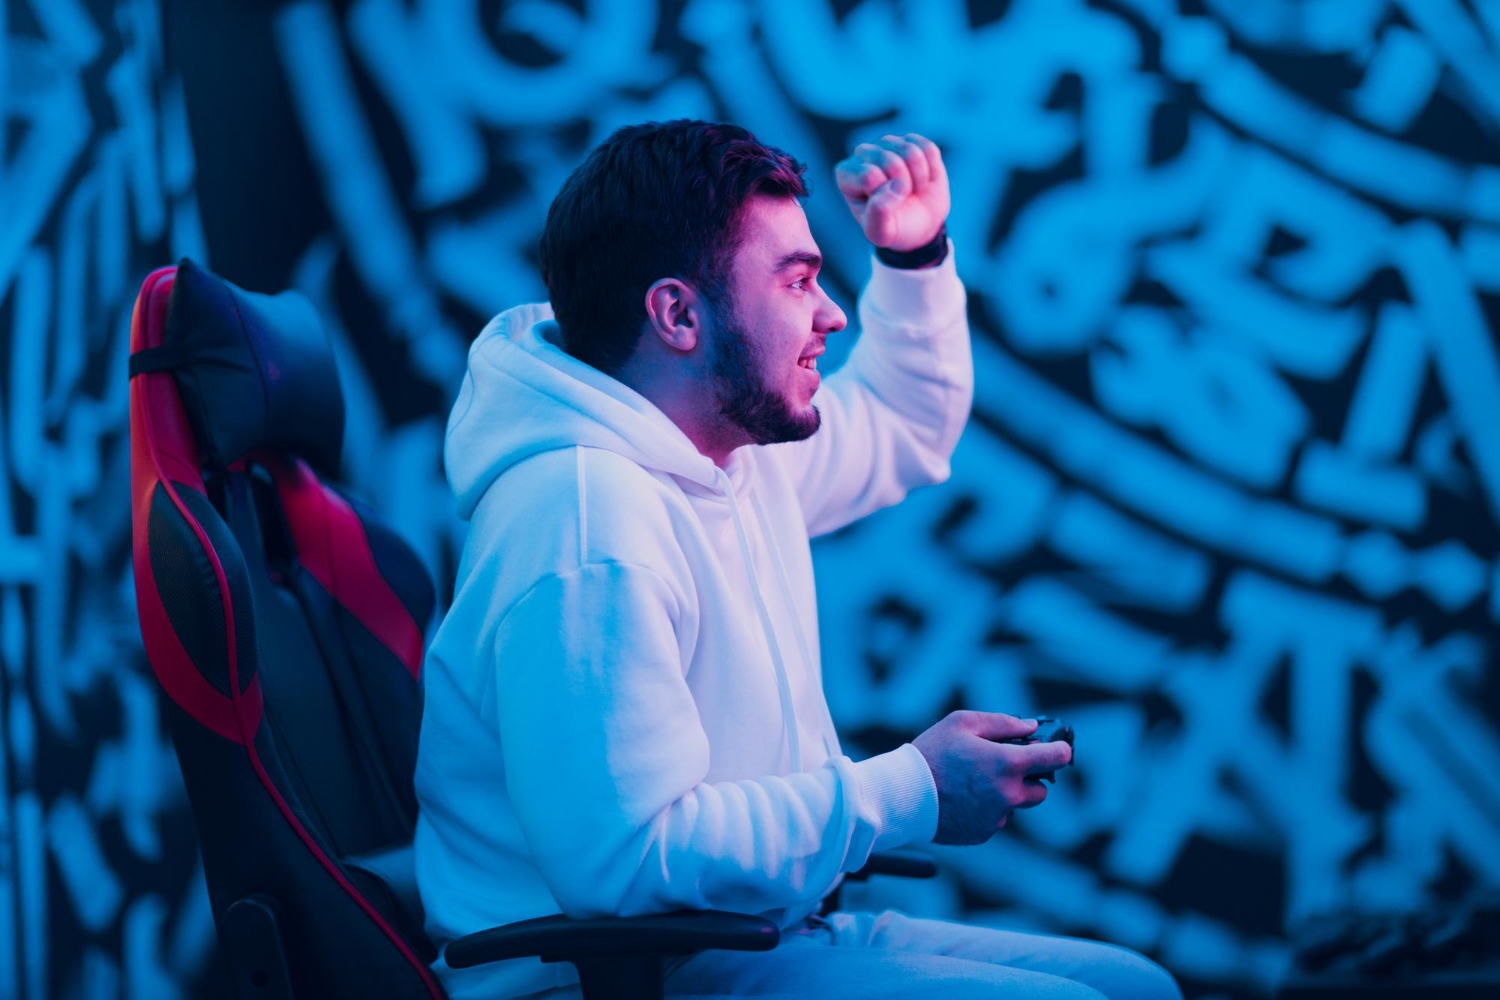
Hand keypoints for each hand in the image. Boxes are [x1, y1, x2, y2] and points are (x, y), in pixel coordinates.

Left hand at [835, 133, 950, 251]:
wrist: (920, 223)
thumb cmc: (894, 227)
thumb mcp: (881, 232)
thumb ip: (878, 214)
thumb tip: (895, 186)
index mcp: (846, 175)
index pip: (869, 175)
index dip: (886, 194)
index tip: (887, 206)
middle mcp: (863, 153)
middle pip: (889, 160)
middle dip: (905, 186)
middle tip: (904, 199)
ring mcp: (888, 143)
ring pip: (910, 151)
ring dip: (920, 178)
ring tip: (914, 190)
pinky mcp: (911, 140)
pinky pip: (928, 149)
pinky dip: (932, 169)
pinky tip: (924, 179)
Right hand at [912, 710, 1072, 845]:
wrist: (904, 795)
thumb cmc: (931, 754)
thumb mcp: (962, 723)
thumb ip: (1002, 723)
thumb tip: (1030, 727)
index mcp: (1008, 763)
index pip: (1056, 758)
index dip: (1060, 750)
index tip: (1058, 748)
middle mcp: (1009, 794)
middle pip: (1040, 790)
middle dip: (1028, 778)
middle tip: (1003, 766)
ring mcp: (998, 817)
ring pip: (1015, 806)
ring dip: (1005, 795)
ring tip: (973, 783)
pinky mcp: (983, 833)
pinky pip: (995, 819)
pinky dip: (986, 809)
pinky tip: (962, 799)